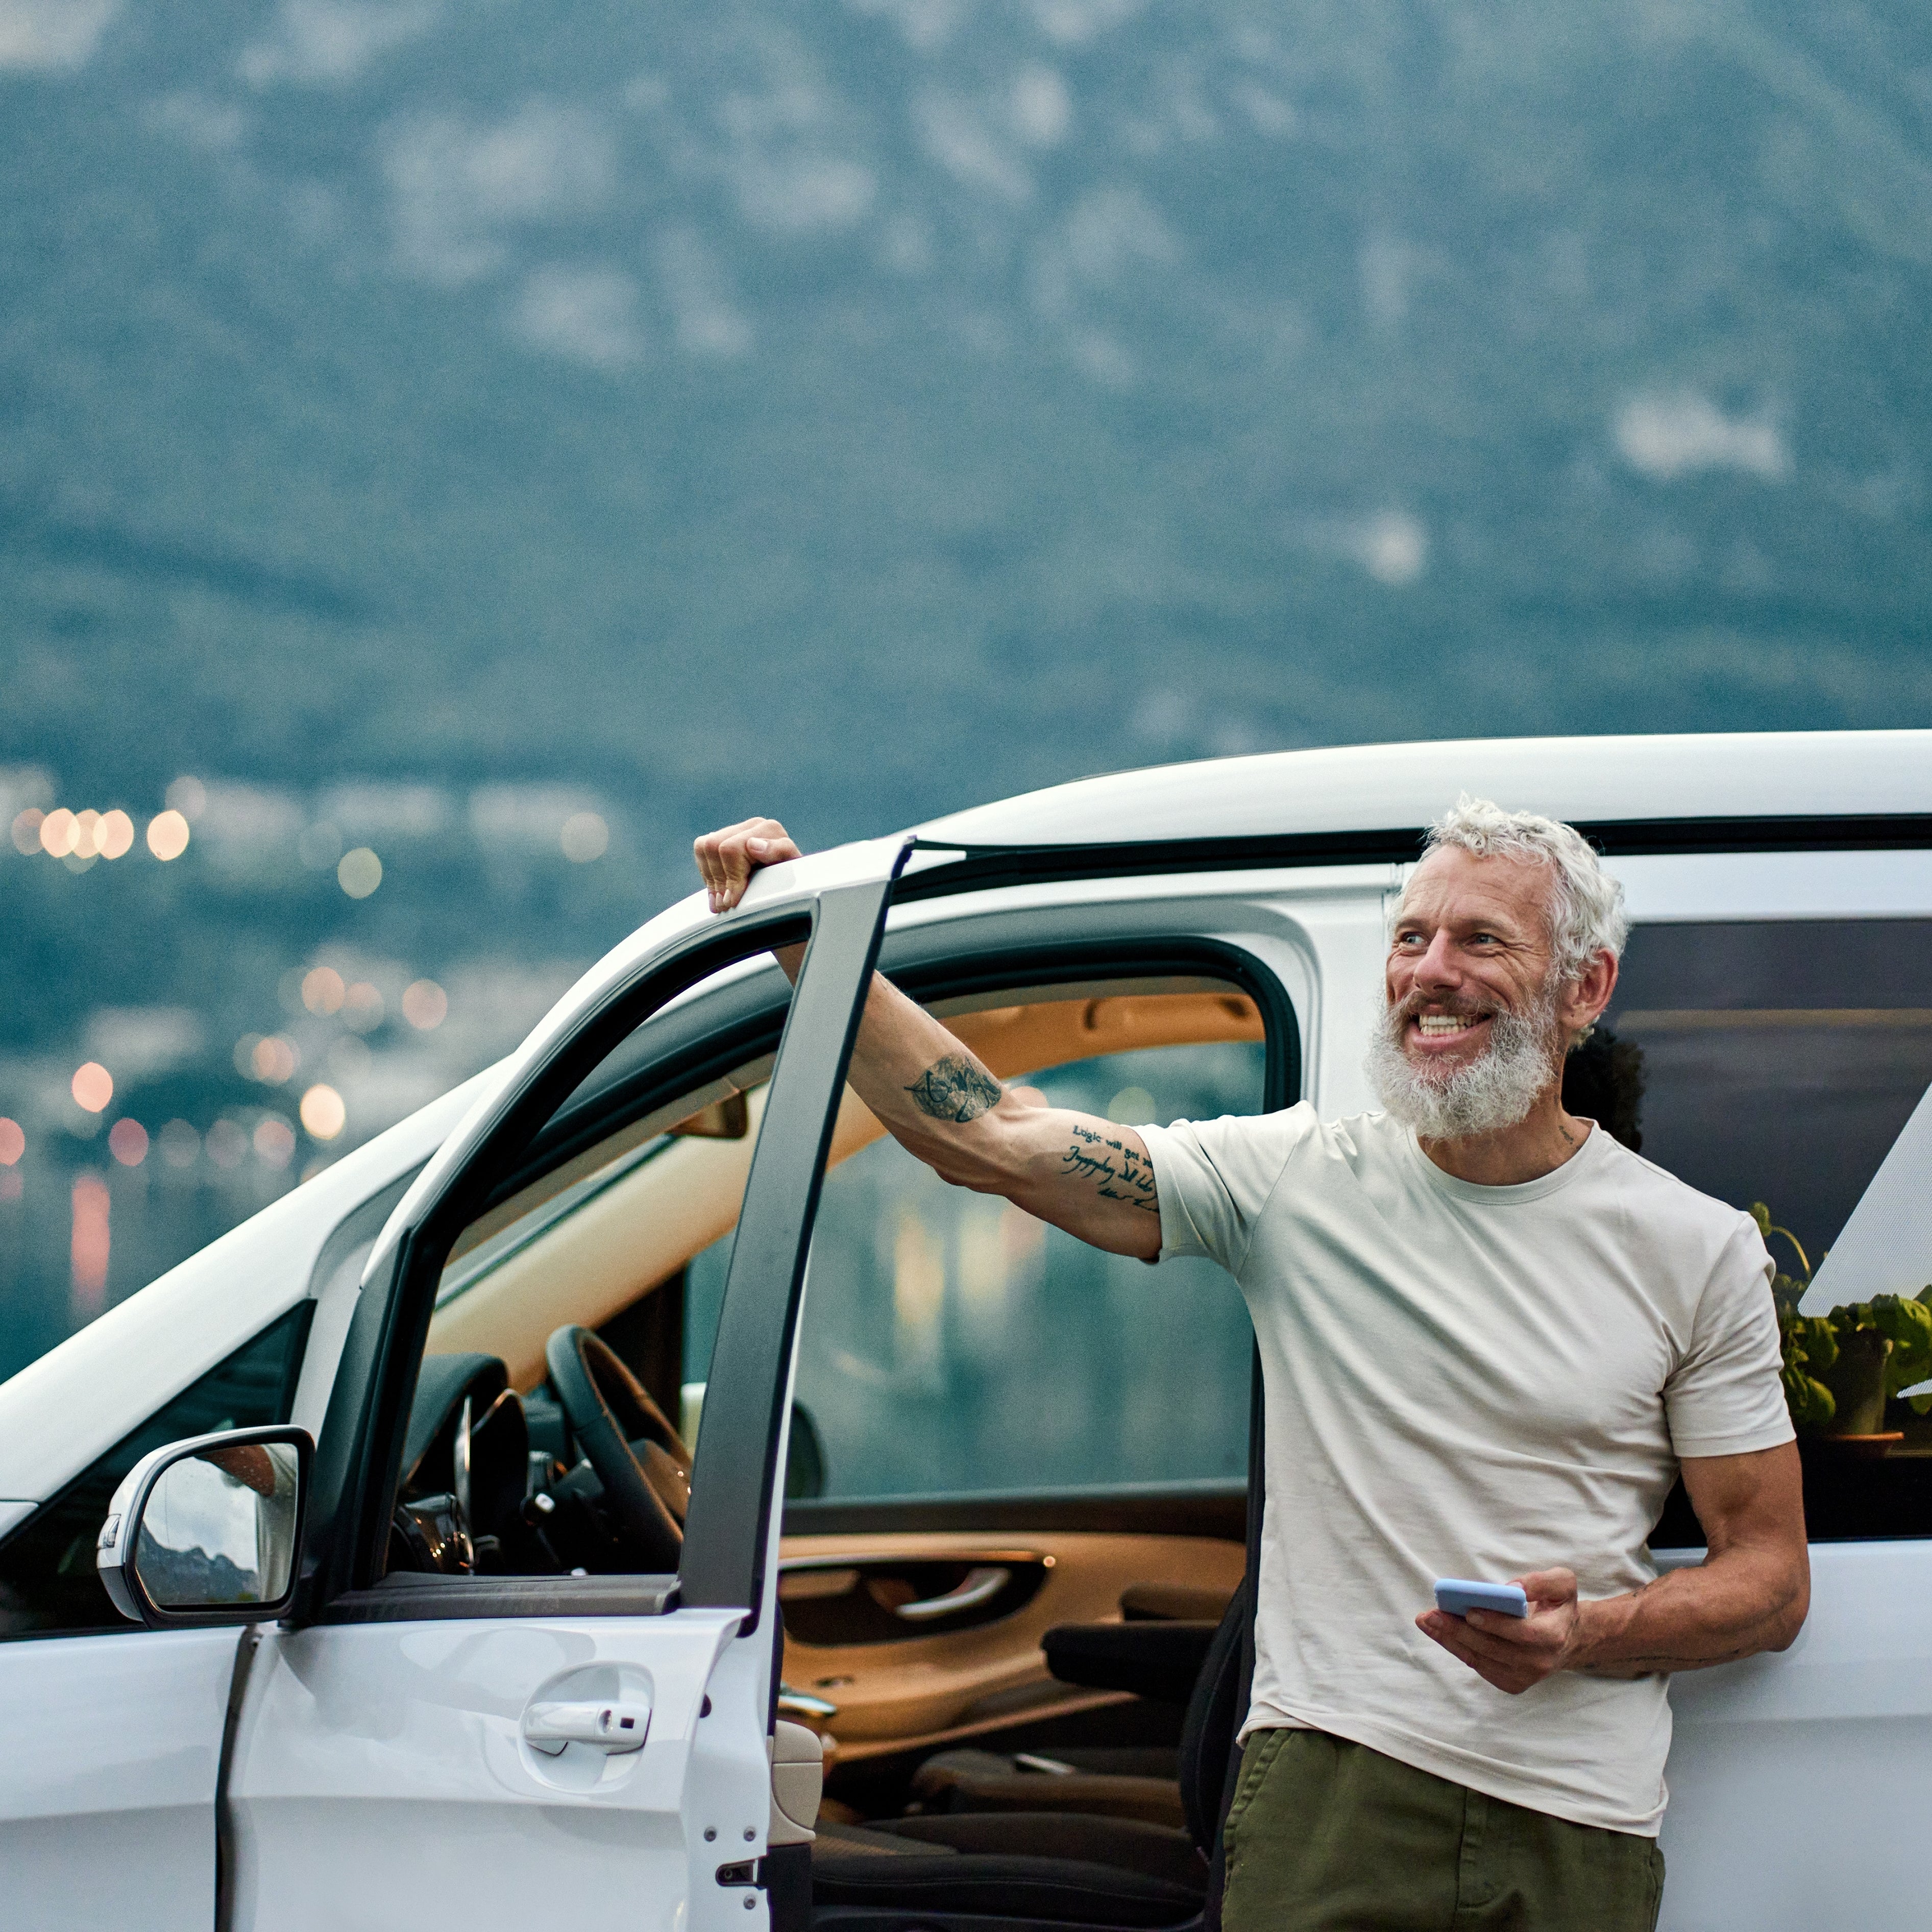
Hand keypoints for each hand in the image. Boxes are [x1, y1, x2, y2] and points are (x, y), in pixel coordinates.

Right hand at [693, 817, 801, 913]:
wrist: (789, 887)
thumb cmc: (792, 882)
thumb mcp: (793, 871)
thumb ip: (778, 852)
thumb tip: (752, 845)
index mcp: (770, 829)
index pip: (732, 848)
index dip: (730, 876)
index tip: (732, 900)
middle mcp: (753, 825)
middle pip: (714, 846)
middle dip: (718, 879)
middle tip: (725, 903)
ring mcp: (737, 830)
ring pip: (704, 846)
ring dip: (711, 877)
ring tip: (721, 899)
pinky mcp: (724, 838)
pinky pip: (701, 849)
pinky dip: (707, 871)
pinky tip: (719, 886)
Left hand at [1416, 1568, 1581, 1693]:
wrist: (1568, 1639)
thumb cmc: (1558, 1606)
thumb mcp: (1562, 1584)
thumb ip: (1542, 1581)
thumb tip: (1512, 1588)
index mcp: (1553, 1636)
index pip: (1521, 1634)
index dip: (1495, 1623)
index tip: (1469, 1611)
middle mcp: (1539, 1662)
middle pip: (1493, 1648)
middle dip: (1460, 1631)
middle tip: (1432, 1614)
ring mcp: (1524, 1676)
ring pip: (1480, 1659)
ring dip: (1450, 1639)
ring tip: (1426, 1620)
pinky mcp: (1511, 1683)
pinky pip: (1478, 1665)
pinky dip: (1455, 1648)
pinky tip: (1437, 1632)